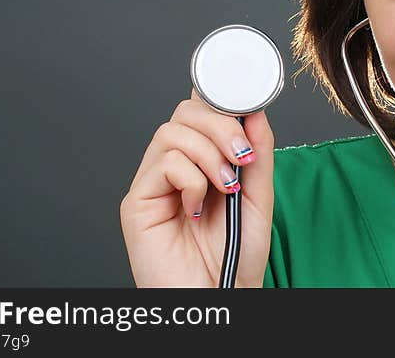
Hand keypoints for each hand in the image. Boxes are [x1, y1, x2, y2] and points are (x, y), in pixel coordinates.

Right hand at [119, 88, 274, 286]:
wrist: (220, 296)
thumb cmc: (234, 255)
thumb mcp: (257, 196)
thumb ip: (257, 154)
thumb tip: (255, 112)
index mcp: (200, 160)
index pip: (200, 110)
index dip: (219, 97)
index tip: (247, 102)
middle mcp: (172, 165)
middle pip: (185, 112)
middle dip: (220, 125)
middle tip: (242, 156)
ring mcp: (152, 182)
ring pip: (173, 131)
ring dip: (210, 154)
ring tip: (226, 186)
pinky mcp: (137, 202)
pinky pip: (164, 162)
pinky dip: (192, 180)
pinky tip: (197, 208)